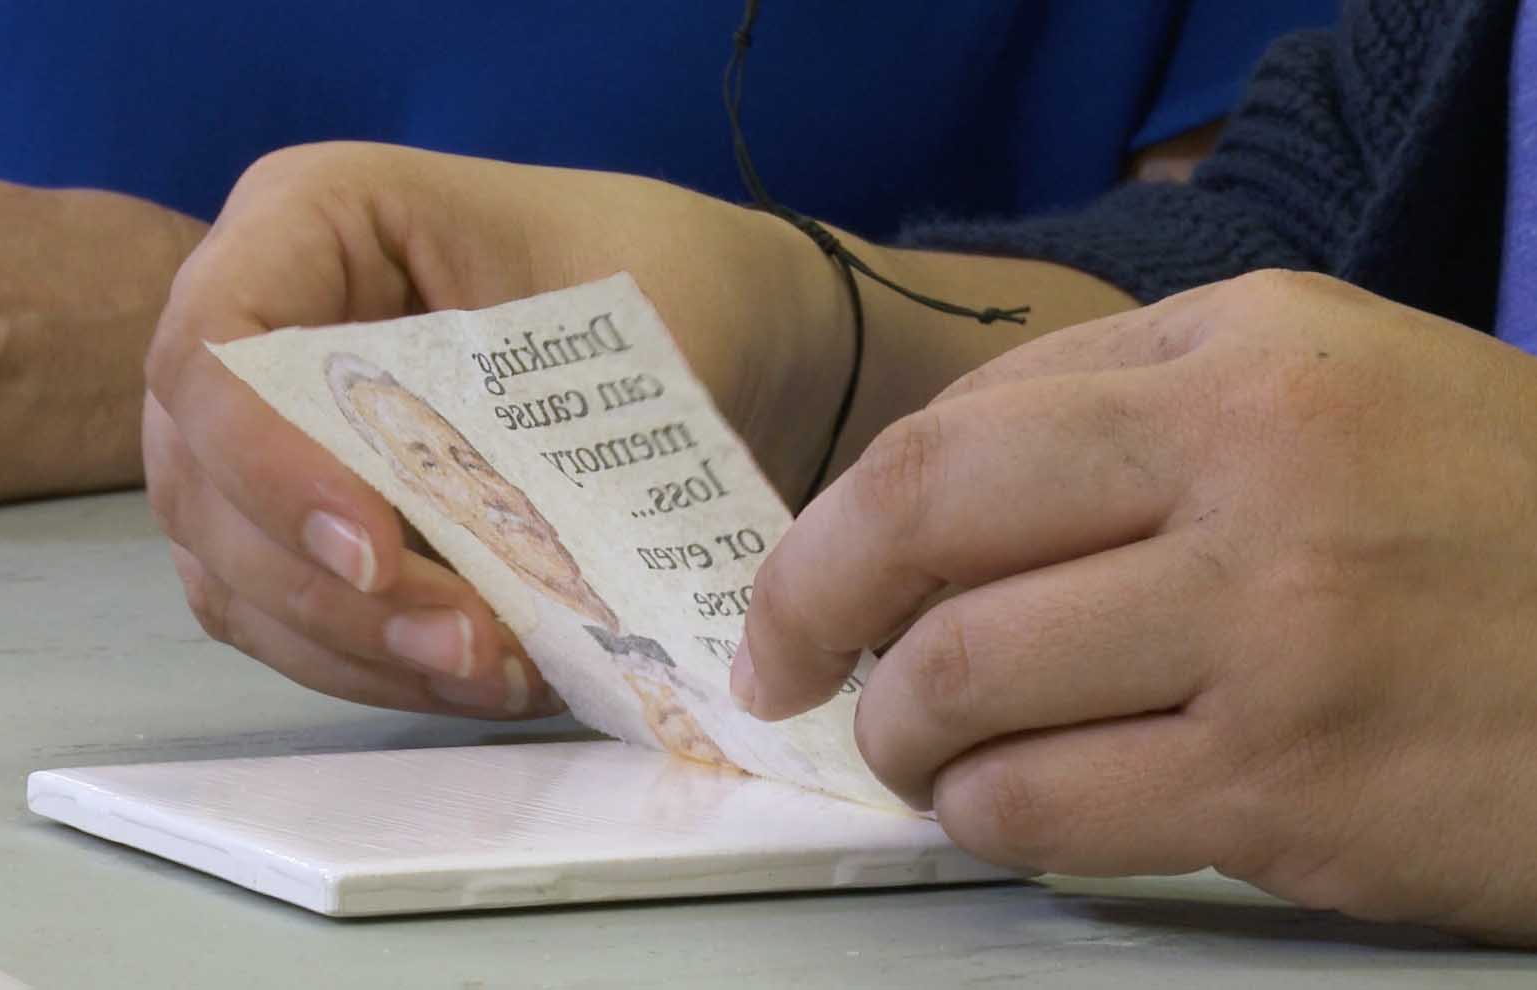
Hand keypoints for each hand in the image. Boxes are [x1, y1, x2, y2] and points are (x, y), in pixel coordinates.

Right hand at [144, 142, 860, 717]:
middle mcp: (261, 320)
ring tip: (493, 677)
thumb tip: (495, 577)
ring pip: (234, 568)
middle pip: (203, 481)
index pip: (212, 349)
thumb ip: (532, 427)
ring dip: (355, 649)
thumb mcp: (622, 312)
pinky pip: (285, 617)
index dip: (265, 464)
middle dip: (330, 593)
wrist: (715, 321)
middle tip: (468, 647)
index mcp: (313, 218)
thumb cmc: (669, 278)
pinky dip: (372, 667)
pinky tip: (479, 679)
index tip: (380, 557)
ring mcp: (265, 429)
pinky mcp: (302, 519)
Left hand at [736, 270, 1536, 944]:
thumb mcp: (1328, 389)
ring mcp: (1275, 631)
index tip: (791, 595)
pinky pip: (1050, 808)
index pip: (955, 430)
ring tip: (920, 750)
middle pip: (927, 525)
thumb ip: (1129, 408)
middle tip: (782, 674)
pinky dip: (985, 815)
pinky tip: (1003, 808)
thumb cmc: (1483, 524)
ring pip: (968, 680)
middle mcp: (1252, 467)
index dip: (832, 525)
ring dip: (904, 733)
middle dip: (809, 610)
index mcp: (1244, 352)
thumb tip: (917, 500)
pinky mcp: (1293, 787)